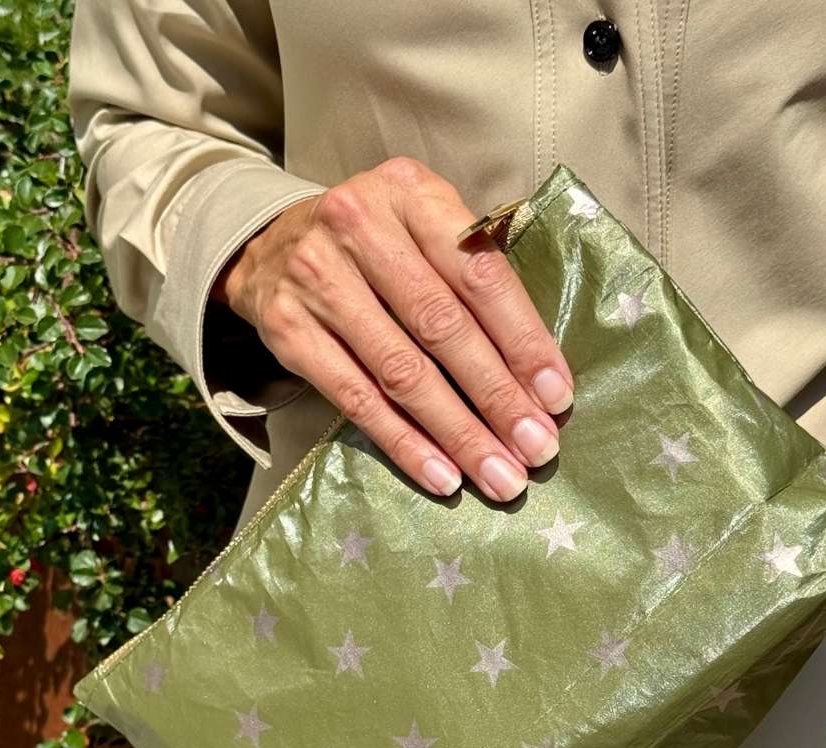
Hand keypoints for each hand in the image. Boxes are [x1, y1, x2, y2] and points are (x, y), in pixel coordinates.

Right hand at [211, 157, 573, 500]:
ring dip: (457, 433)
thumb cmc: (375, 246)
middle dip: (497, 397)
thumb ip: (474, 273)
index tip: (556, 397)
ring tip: (499, 475)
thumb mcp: (422, 227)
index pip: (479, 275)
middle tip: (536, 449)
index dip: (523, 341)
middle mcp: (359, 226)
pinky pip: (357, 400)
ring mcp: (317, 279)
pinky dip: (404, 443)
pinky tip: (441, 475)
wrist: (269, 246)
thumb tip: (538, 374)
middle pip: (442, 327)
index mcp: (410, 193)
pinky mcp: (289, 330)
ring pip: (401, 372)